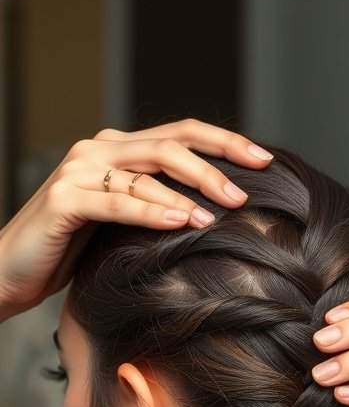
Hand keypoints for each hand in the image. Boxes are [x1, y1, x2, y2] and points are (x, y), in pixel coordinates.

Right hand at [0, 119, 272, 320]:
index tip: (264, 161)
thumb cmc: (68, 253)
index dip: (224, 143)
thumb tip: (213, 213)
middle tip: (245, 193)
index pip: (180, 134)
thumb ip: (155, 207)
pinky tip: (180, 220)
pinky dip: (150, 210)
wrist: (8, 272)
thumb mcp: (122, 225)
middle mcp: (97, 151)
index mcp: (117, 151)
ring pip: (146, 170)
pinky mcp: (63, 198)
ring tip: (220, 214)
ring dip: (188, 191)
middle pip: (169, 145)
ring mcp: (78, 170)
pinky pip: (116, 202)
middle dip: (214, 166)